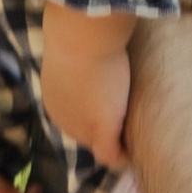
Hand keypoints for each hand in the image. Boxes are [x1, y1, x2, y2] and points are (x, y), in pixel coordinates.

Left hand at [39, 0, 133, 169]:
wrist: (80, 36)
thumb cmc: (78, 34)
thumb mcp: (74, 51)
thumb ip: (79, 61)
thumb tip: (93, 54)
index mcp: (55, 99)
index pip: (75, 117)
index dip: (94, 113)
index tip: (114, 105)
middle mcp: (62, 118)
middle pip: (86, 133)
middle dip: (106, 129)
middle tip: (129, 120)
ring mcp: (80, 127)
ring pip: (100, 145)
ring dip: (116, 141)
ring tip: (136, 135)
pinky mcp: (100, 130)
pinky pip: (112, 156)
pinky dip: (123, 158)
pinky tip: (134, 154)